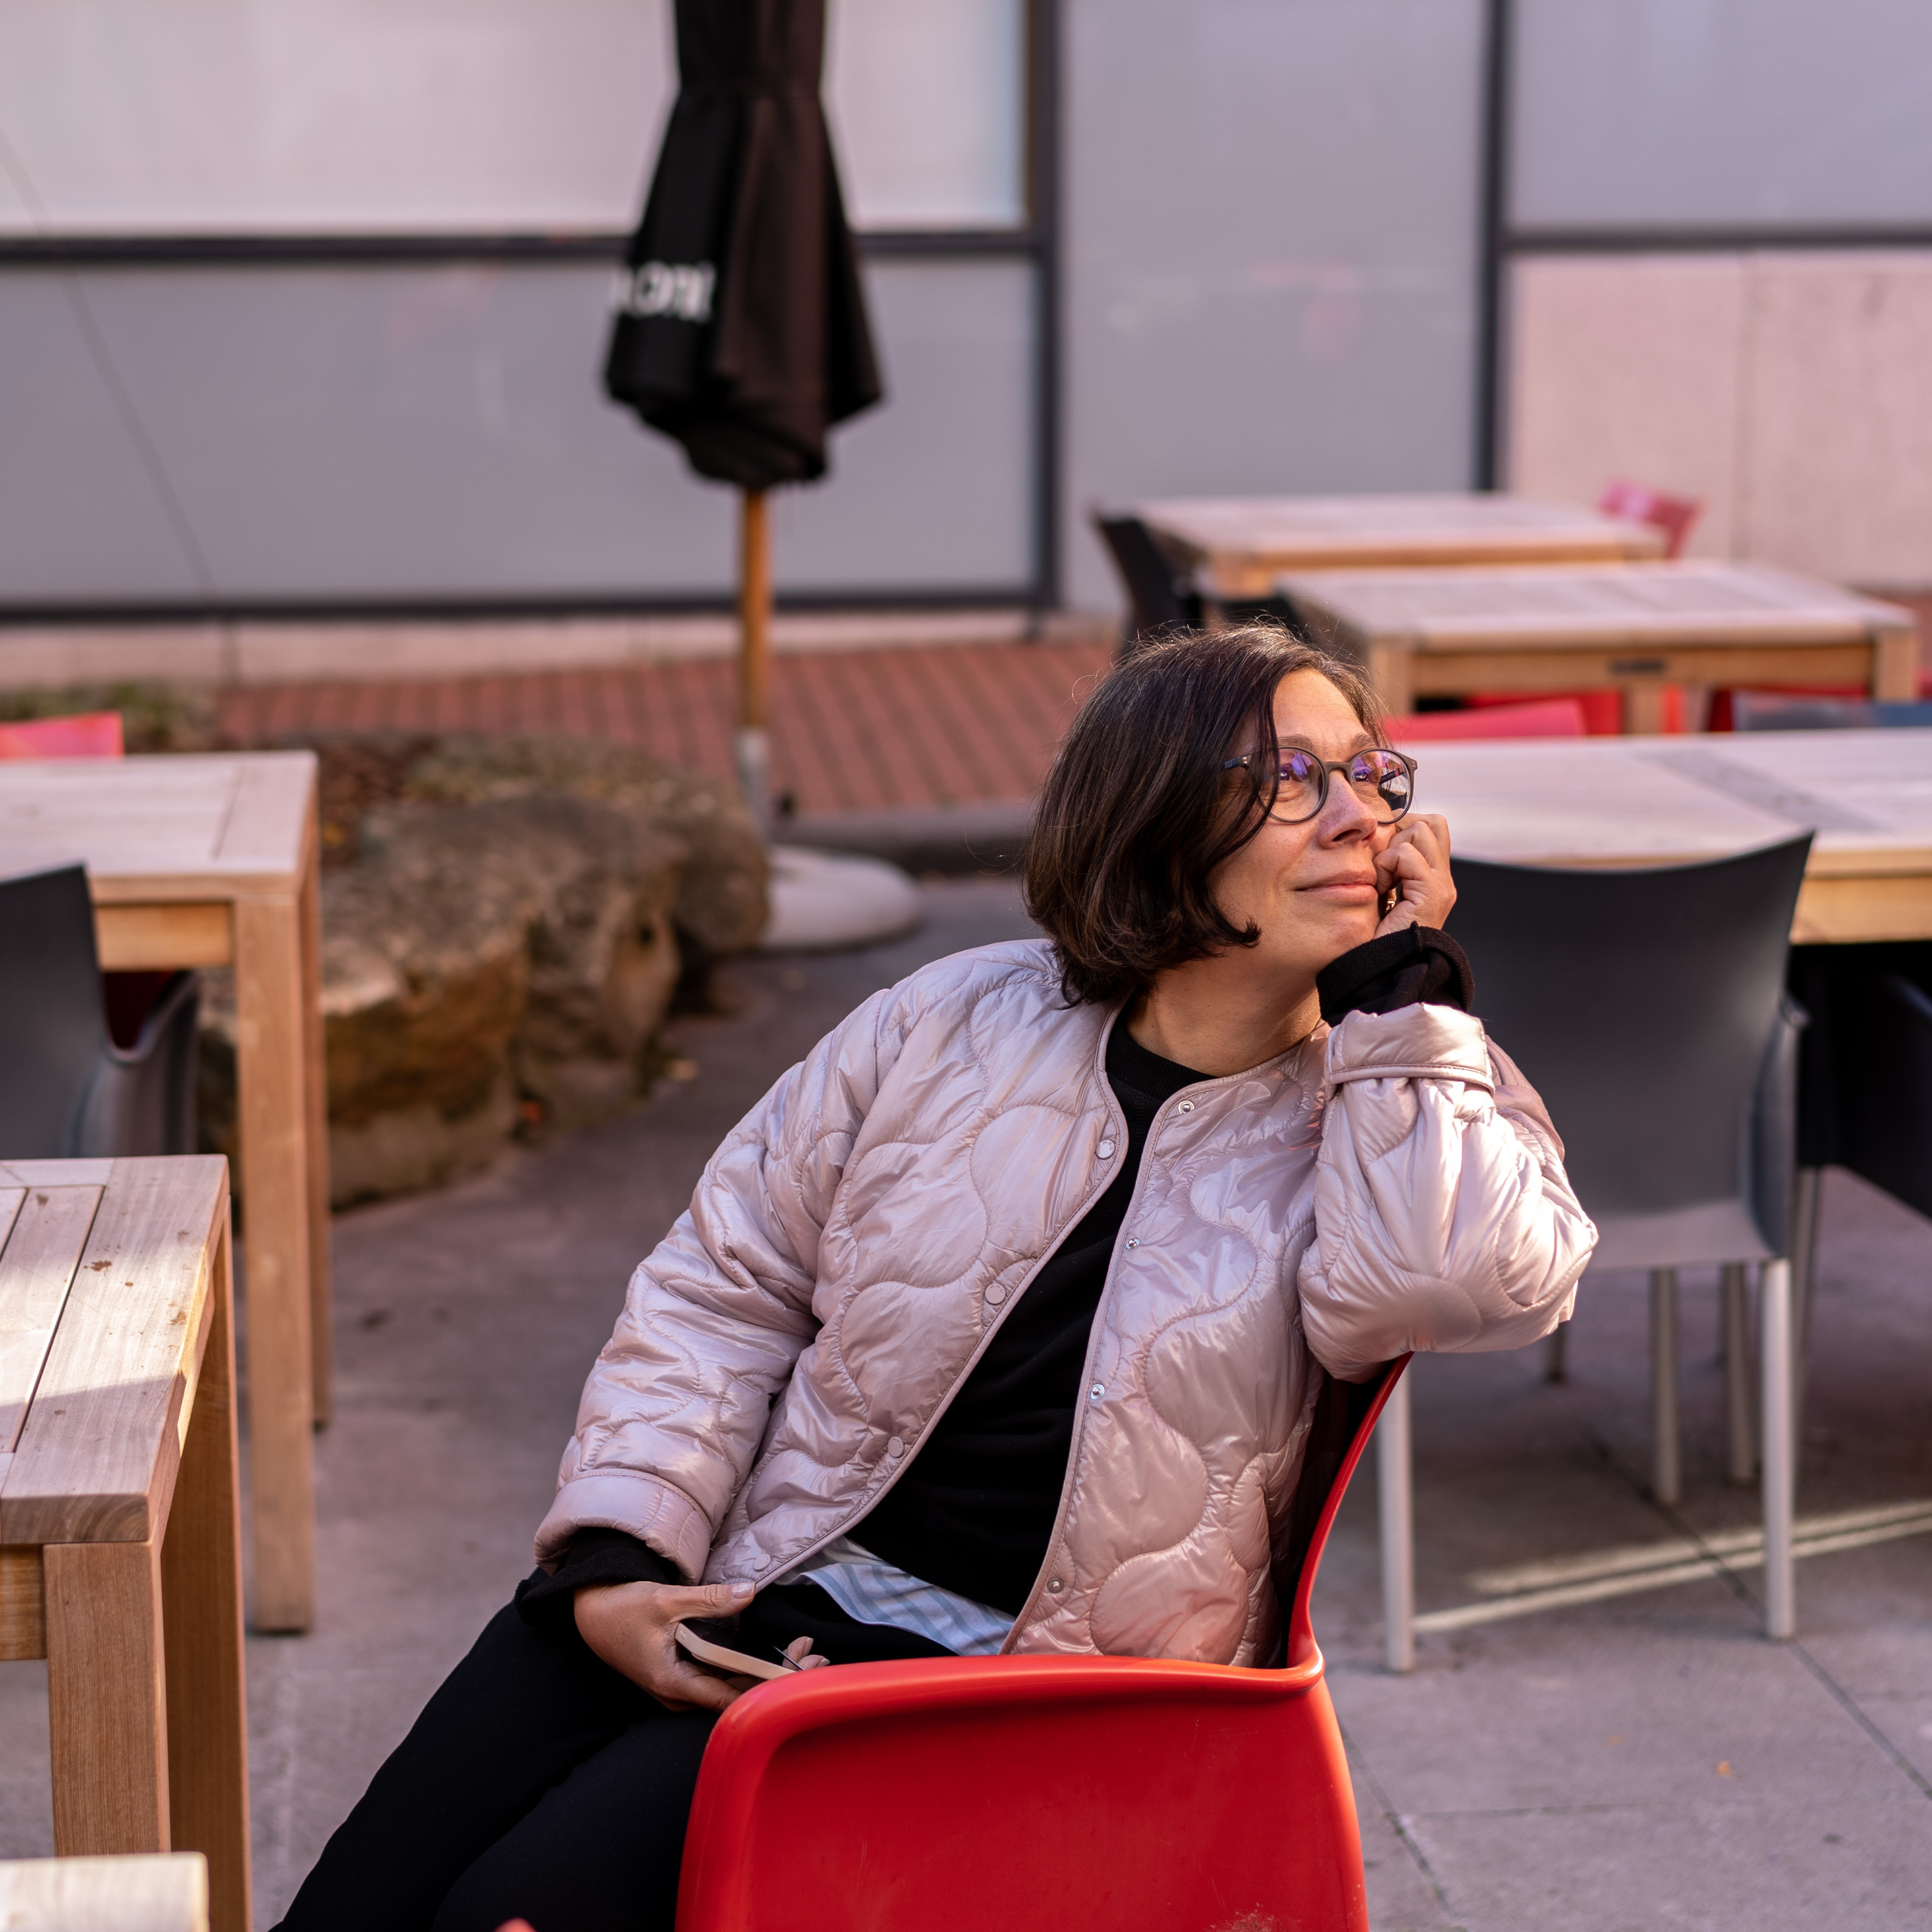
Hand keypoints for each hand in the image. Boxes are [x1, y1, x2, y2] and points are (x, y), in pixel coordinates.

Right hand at [573, 1578, 824, 1711]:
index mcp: (674, 1683)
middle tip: (819, 1656)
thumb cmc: (624, 1607)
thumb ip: (709, 1600)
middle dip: (780, 1679)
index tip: (803, 1671)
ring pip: (732, 1690)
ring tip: (807, 1654)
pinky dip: (750, 1668)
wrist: (592, 1613)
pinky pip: (722, 1681)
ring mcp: (681, 1690)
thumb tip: (749, 1592)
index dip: (770, 1687)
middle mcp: (679, 1695)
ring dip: (768, 1674)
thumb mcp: (666, 1600)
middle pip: (738, 1697)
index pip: (732, 1698)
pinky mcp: (683, 1679)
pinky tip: (773, 1656)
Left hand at [1374, 813, 1454, 934]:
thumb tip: (1376, 834)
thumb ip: (1386, 868)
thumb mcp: (1379, 895)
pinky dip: (1385, 867)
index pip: (1430, 827)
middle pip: (1431, 822)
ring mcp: (1442, 885)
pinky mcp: (1433, 892)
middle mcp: (1444, 880)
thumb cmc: (1371, 938)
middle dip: (1399, 833)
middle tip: (1381, 866)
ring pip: (1420, 829)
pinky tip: (1380, 892)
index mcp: (1434, 879)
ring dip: (1390, 851)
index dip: (1401, 829)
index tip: (1379, 856)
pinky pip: (1405, 854)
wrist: (1380, 972)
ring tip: (1381, 882)